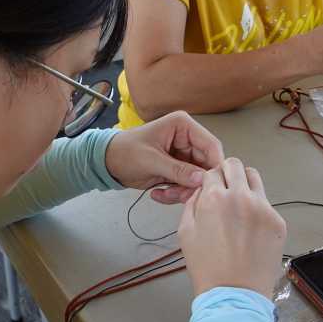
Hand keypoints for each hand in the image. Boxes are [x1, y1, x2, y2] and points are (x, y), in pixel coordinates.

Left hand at [104, 111, 224, 204]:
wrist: (108, 163)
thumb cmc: (125, 151)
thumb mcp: (151, 160)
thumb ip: (178, 170)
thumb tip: (201, 179)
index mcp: (182, 126)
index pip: (210, 145)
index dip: (214, 165)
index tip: (212, 185)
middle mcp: (187, 140)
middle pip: (206, 165)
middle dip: (193, 184)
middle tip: (179, 195)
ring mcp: (183, 156)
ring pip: (197, 179)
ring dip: (182, 191)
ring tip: (163, 194)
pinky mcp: (178, 170)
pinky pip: (186, 186)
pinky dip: (175, 194)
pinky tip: (158, 193)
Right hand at [178, 158, 286, 297]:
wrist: (234, 295)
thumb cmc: (206, 267)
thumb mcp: (185, 233)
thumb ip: (192, 204)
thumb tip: (201, 191)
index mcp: (215, 198)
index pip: (213, 171)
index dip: (209, 180)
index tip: (210, 189)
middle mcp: (241, 197)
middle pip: (236, 165)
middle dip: (227, 173)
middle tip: (225, 190)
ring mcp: (263, 208)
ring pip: (255, 178)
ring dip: (245, 184)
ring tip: (240, 204)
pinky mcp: (278, 221)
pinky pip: (266, 203)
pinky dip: (257, 208)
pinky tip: (251, 227)